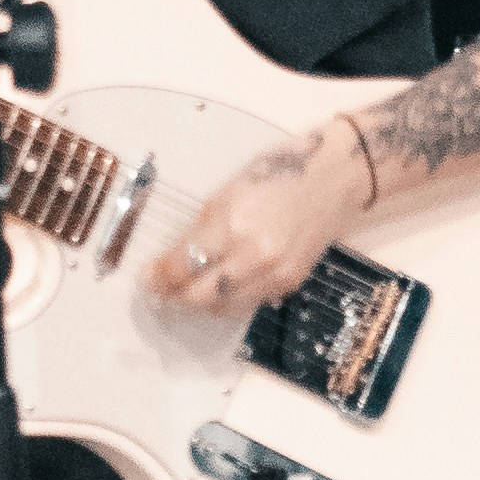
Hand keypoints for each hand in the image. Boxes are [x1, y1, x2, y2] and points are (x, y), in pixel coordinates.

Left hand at [162, 112, 377, 317]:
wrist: (333, 179)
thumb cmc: (277, 173)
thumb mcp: (228, 191)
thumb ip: (201, 227)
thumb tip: (173, 258)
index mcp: (232, 223)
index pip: (184, 265)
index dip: (158, 277)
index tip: (146, 278)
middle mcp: (253, 254)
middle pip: (200, 295)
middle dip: (174, 296)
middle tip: (160, 291)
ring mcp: (275, 272)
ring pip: (223, 307)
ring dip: (198, 304)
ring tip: (185, 293)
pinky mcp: (290, 282)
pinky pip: (249, 303)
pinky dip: (227, 301)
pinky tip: (219, 289)